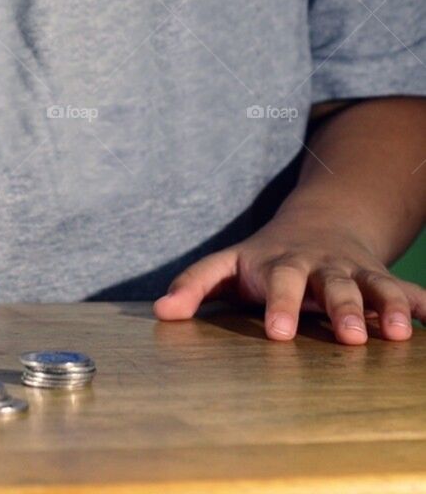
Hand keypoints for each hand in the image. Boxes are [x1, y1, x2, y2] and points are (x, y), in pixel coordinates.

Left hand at [153, 209, 425, 343]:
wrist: (318, 222)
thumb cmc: (263, 257)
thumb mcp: (228, 265)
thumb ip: (195, 285)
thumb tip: (160, 313)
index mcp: (279, 264)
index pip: (277, 284)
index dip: (279, 306)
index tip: (279, 334)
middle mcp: (319, 266)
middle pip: (330, 285)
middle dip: (340, 309)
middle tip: (347, 338)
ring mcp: (352, 271)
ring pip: (371, 286)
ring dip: (385, 307)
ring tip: (399, 333)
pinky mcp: (380, 278)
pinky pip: (406, 290)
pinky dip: (422, 304)